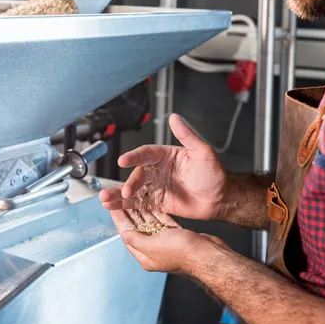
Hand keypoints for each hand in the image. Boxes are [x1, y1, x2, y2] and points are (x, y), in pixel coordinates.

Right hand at [99, 114, 226, 220]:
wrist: (220, 199)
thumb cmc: (214, 174)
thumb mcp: (202, 152)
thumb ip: (187, 135)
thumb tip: (175, 117)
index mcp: (165, 155)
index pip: (146, 154)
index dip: (134, 157)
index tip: (123, 160)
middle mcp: (157, 170)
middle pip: (138, 175)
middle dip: (128, 183)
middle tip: (125, 190)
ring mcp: (156, 187)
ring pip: (133, 190)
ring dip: (118, 194)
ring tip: (104, 199)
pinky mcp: (156, 202)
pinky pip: (137, 203)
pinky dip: (124, 205)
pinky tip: (111, 206)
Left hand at [110, 209, 229, 273]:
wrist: (207, 253)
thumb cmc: (181, 252)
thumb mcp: (153, 245)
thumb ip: (136, 239)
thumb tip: (124, 234)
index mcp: (146, 257)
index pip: (127, 235)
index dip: (120, 220)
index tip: (113, 207)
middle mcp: (154, 251)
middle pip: (138, 228)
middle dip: (130, 213)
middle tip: (122, 198)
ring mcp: (166, 243)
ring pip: (151, 224)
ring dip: (143, 211)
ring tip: (135, 198)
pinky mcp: (177, 236)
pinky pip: (163, 222)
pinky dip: (158, 213)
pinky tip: (153, 205)